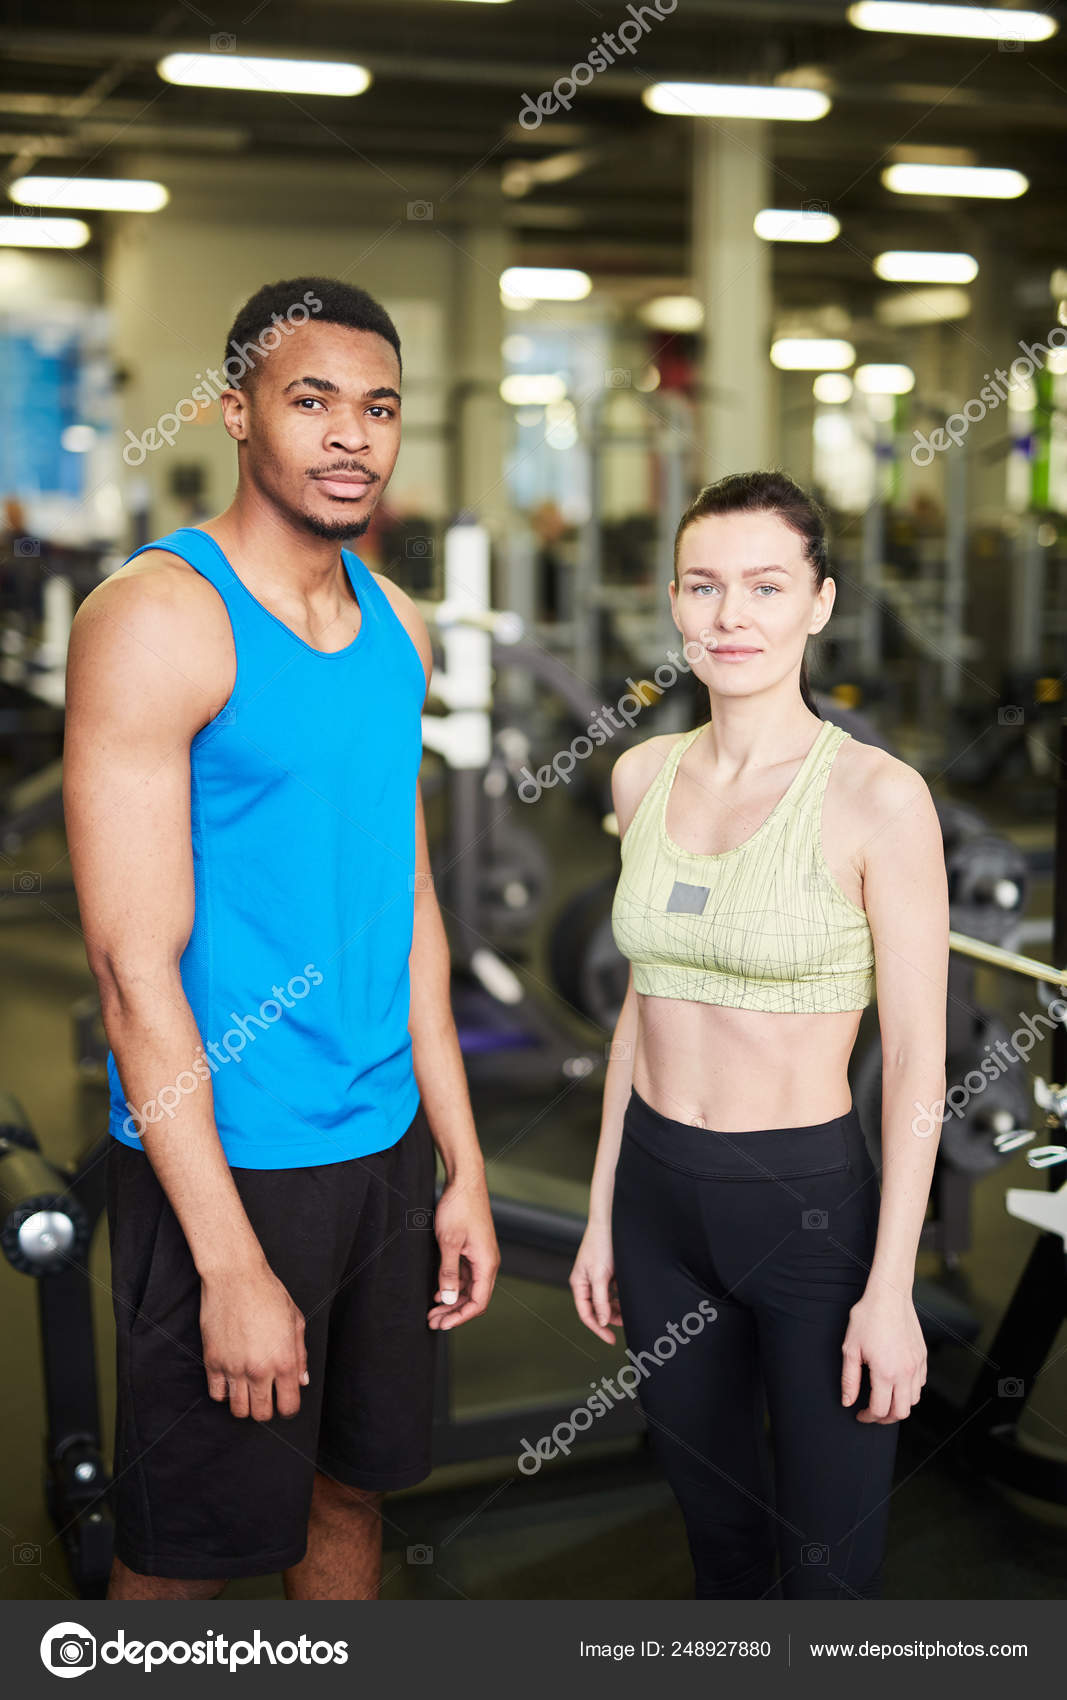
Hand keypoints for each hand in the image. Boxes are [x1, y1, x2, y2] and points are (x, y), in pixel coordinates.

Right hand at [200, 1261, 307, 1420]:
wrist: (235, 1276)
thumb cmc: (269, 1294)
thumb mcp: (295, 1321)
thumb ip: (301, 1355)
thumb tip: (301, 1380)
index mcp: (284, 1361)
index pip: (289, 1406)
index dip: (288, 1407)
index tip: (285, 1399)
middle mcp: (259, 1370)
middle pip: (262, 1414)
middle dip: (267, 1409)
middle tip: (266, 1394)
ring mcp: (234, 1368)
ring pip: (238, 1410)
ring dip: (245, 1404)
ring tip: (248, 1388)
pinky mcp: (212, 1362)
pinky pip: (217, 1394)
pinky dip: (224, 1392)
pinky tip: (231, 1379)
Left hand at [427, 1175, 498, 1330]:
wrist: (465, 1181)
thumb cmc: (459, 1208)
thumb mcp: (449, 1242)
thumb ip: (449, 1272)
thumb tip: (450, 1300)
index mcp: (486, 1263)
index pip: (479, 1302)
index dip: (461, 1317)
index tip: (443, 1325)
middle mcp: (487, 1262)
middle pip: (475, 1298)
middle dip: (455, 1313)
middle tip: (433, 1323)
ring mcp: (480, 1256)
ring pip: (469, 1288)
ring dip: (452, 1302)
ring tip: (433, 1312)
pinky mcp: (473, 1249)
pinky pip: (466, 1276)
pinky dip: (453, 1287)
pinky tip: (439, 1293)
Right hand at [569, 1221, 622, 1343]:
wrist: (611, 1221)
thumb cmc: (601, 1244)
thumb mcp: (600, 1275)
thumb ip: (600, 1300)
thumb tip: (601, 1321)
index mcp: (579, 1284)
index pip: (586, 1314)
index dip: (598, 1328)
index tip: (611, 1339)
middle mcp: (587, 1282)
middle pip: (597, 1309)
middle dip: (611, 1318)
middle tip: (627, 1322)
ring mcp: (598, 1277)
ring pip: (608, 1301)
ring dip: (618, 1307)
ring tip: (631, 1309)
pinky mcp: (609, 1271)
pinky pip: (615, 1290)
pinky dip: (622, 1295)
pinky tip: (631, 1293)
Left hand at [842, 1289, 926, 1422]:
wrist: (889, 1296)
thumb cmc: (867, 1318)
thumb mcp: (850, 1348)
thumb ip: (849, 1379)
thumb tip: (847, 1402)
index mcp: (885, 1373)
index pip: (879, 1410)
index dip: (867, 1417)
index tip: (859, 1414)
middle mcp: (905, 1373)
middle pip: (901, 1413)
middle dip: (885, 1418)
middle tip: (872, 1413)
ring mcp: (916, 1365)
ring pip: (913, 1401)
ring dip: (899, 1405)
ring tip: (884, 1398)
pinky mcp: (922, 1357)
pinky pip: (920, 1384)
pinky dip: (910, 1391)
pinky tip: (896, 1383)